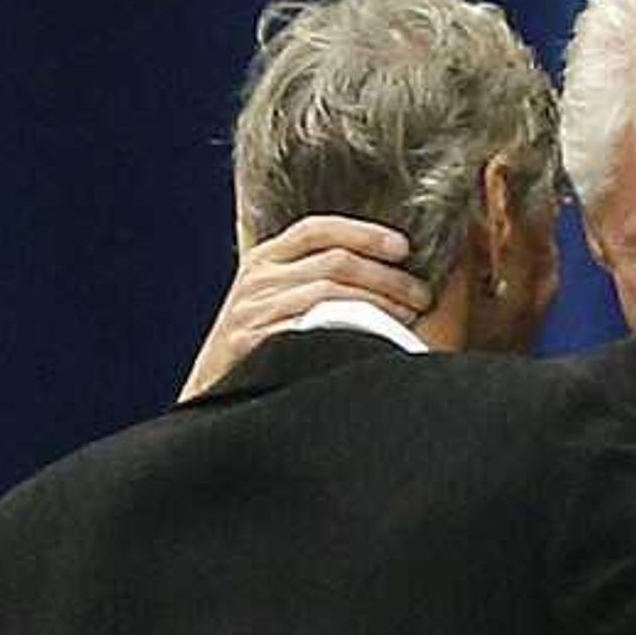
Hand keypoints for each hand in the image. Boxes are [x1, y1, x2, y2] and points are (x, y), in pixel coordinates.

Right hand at [179, 216, 432, 401]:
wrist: (213, 404)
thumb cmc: (258, 355)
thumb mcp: (274, 305)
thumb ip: (309, 280)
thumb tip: (375, 269)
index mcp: (264, 260)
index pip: (318, 229)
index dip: (365, 233)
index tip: (404, 248)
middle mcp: (257, 279)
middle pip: (334, 261)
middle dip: (386, 277)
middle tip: (421, 296)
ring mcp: (253, 310)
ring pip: (330, 292)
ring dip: (378, 304)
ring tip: (409, 318)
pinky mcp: (252, 342)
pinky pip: (311, 327)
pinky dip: (350, 330)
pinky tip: (376, 341)